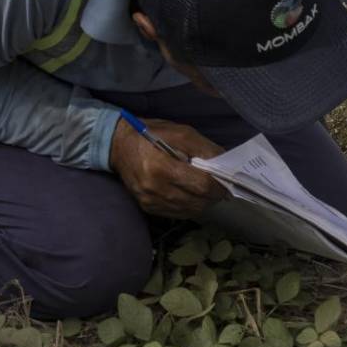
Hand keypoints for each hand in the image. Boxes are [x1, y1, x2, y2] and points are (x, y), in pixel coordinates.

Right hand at [109, 117, 226, 217]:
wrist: (118, 145)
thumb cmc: (151, 135)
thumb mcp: (181, 133)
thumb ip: (205, 148)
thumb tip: (225, 162)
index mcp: (163, 167)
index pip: (201, 185)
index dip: (219, 187)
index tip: (229, 184)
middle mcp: (155, 188)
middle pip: (197, 201)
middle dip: (213, 196)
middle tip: (221, 188)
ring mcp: (150, 201)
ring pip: (189, 211)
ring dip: (203, 203)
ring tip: (208, 191)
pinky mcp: (147, 207)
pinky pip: (177, 213)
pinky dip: (189, 206)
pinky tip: (192, 196)